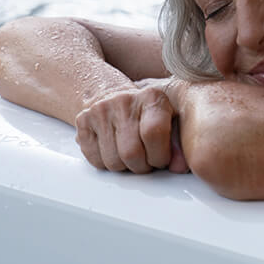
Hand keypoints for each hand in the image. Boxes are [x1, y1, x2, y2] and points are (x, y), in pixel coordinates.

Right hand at [74, 82, 189, 173]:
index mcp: (151, 97)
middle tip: (146, 161)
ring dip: (124, 167)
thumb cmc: (148, 114)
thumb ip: (179, 143)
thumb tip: (180, 167)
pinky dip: (106, 164)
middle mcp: (124, 100)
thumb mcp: (171, 121)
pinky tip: (115, 151)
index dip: (159, 156)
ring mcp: (100, 110)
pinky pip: (94, 159)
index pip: (153, 133)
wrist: (115, 95)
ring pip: (112, 161)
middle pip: (131, 152)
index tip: (161, 159)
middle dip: (142, 166)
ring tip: (131, 155)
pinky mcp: (83, 121)